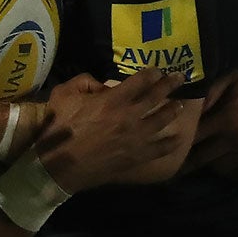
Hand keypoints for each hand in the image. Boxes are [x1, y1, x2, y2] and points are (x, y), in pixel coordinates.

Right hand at [35, 70, 195, 190]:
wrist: (58, 165)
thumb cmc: (58, 128)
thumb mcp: (63, 94)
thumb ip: (84, 81)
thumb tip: (102, 84)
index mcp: (112, 100)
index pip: (140, 81)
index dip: (152, 73)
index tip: (157, 71)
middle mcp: (129, 117)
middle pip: (156, 97)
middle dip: (170, 84)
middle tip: (179, 78)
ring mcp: (135, 139)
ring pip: (162, 121)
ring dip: (172, 110)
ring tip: (179, 105)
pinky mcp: (135, 157)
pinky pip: (159, 149)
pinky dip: (170, 144)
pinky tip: (177, 140)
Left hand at [184, 67, 237, 176]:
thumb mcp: (233, 80)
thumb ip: (209, 92)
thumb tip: (187, 106)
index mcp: (225, 119)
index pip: (193, 138)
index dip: (180, 143)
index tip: (169, 147)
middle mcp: (235, 140)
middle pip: (200, 159)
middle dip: (185, 162)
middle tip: (174, 164)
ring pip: (216, 168)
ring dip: (207, 164)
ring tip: (199, 160)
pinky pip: (234, 173)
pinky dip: (225, 169)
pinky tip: (222, 161)